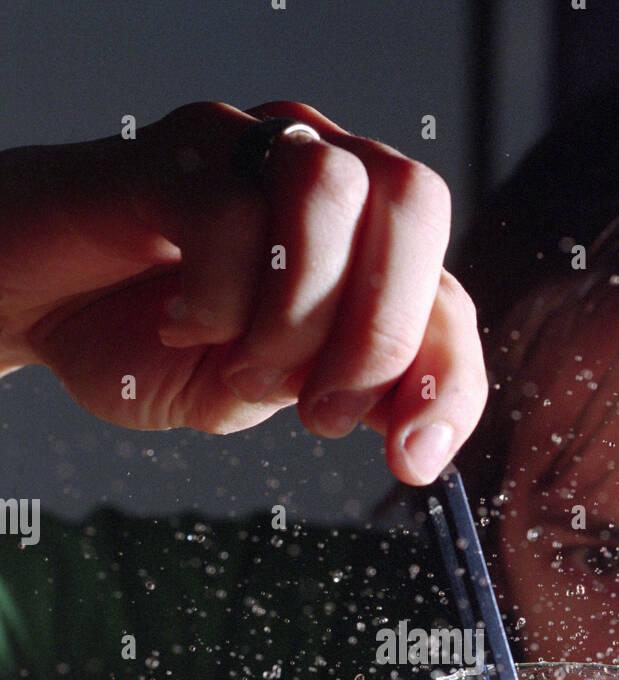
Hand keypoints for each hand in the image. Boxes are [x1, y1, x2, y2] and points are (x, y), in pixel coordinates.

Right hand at [0, 101, 487, 481]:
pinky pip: (231, 211)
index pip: (447, 298)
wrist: (42, 309)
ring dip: (293, 317)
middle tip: (317, 412)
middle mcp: (323, 176)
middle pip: (414, 205)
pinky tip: (179, 321)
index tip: (412, 462)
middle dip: (377, 335)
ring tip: (237, 364)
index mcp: (360, 246)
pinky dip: (216, 299)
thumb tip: (421, 436)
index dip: (447, 383)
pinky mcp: (179, 150)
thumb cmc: (151, 340)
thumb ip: (346, 394)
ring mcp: (252, 150)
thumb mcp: (262, 391)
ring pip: (329, 194)